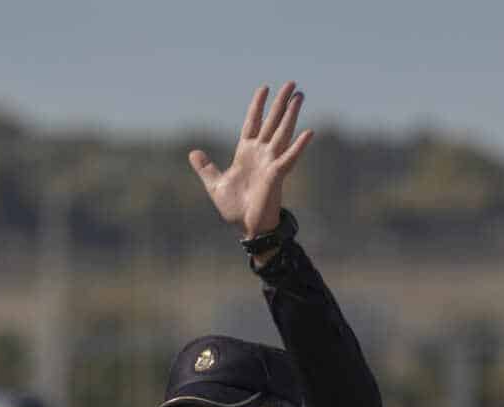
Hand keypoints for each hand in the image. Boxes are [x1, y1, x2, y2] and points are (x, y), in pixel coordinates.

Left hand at [189, 81, 313, 238]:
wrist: (246, 227)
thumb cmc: (235, 208)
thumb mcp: (215, 184)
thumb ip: (206, 168)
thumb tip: (193, 153)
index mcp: (246, 153)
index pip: (253, 122)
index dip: (258, 105)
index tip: (264, 88)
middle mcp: (261, 153)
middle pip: (272, 122)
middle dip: (281, 103)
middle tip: (291, 83)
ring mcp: (271, 162)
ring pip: (283, 132)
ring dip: (291, 114)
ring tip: (300, 96)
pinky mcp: (277, 174)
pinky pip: (290, 157)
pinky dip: (299, 146)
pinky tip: (309, 132)